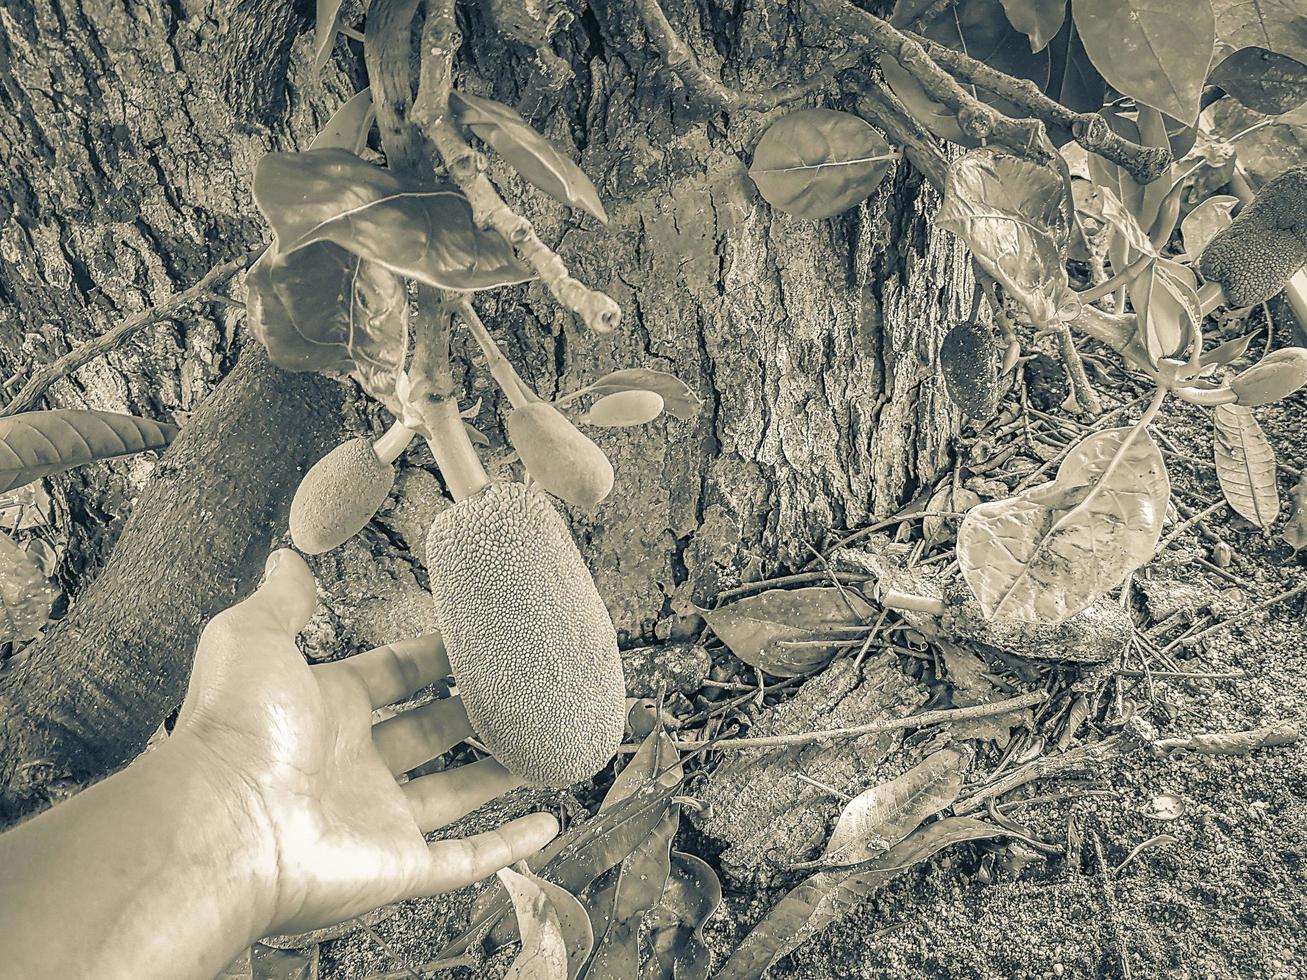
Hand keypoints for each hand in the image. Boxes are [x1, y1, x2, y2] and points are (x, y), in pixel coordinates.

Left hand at [173, 548, 556, 937]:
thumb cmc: (231, 732)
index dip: (434, 657)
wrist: (220, 827)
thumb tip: (286, 556)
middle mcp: (351, 765)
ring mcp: (376, 819)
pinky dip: (508, 846)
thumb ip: (281, 602)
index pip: (392, 675)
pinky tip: (546, 822)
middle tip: (517, 688)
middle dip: (471, 711)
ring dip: (497, 772)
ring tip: (540, 745)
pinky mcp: (397, 868)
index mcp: (323, 711)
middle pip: (427, 732)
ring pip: (453, 793)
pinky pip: (465, 859)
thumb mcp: (252, 639)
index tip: (476, 639)